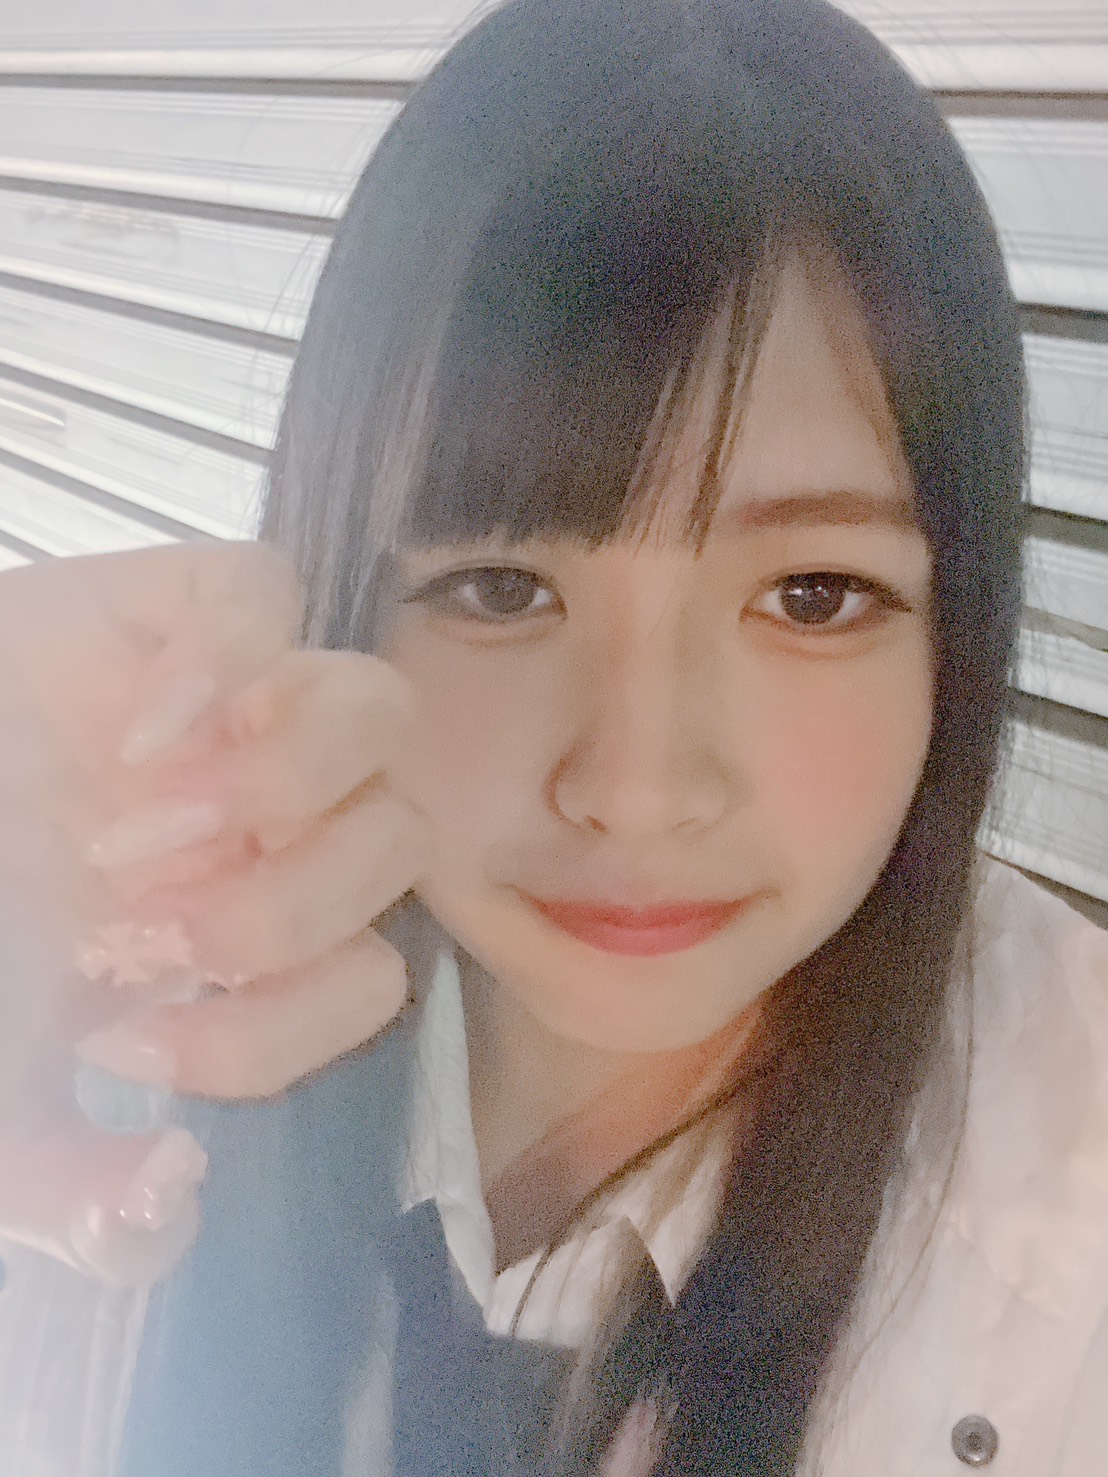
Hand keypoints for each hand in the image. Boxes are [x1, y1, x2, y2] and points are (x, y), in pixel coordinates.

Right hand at [0, 541, 423, 1283]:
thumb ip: (69, 1188)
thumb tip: (171, 1191)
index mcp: (249, 929)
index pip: (371, 979)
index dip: (279, 1026)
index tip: (124, 1030)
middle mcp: (268, 817)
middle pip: (401, 842)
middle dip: (279, 907)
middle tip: (131, 918)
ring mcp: (232, 704)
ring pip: (376, 709)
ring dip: (276, 783)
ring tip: (141, 818)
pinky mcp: (171, 609)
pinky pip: (266, 594)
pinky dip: (222, 662)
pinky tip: (135, 735)